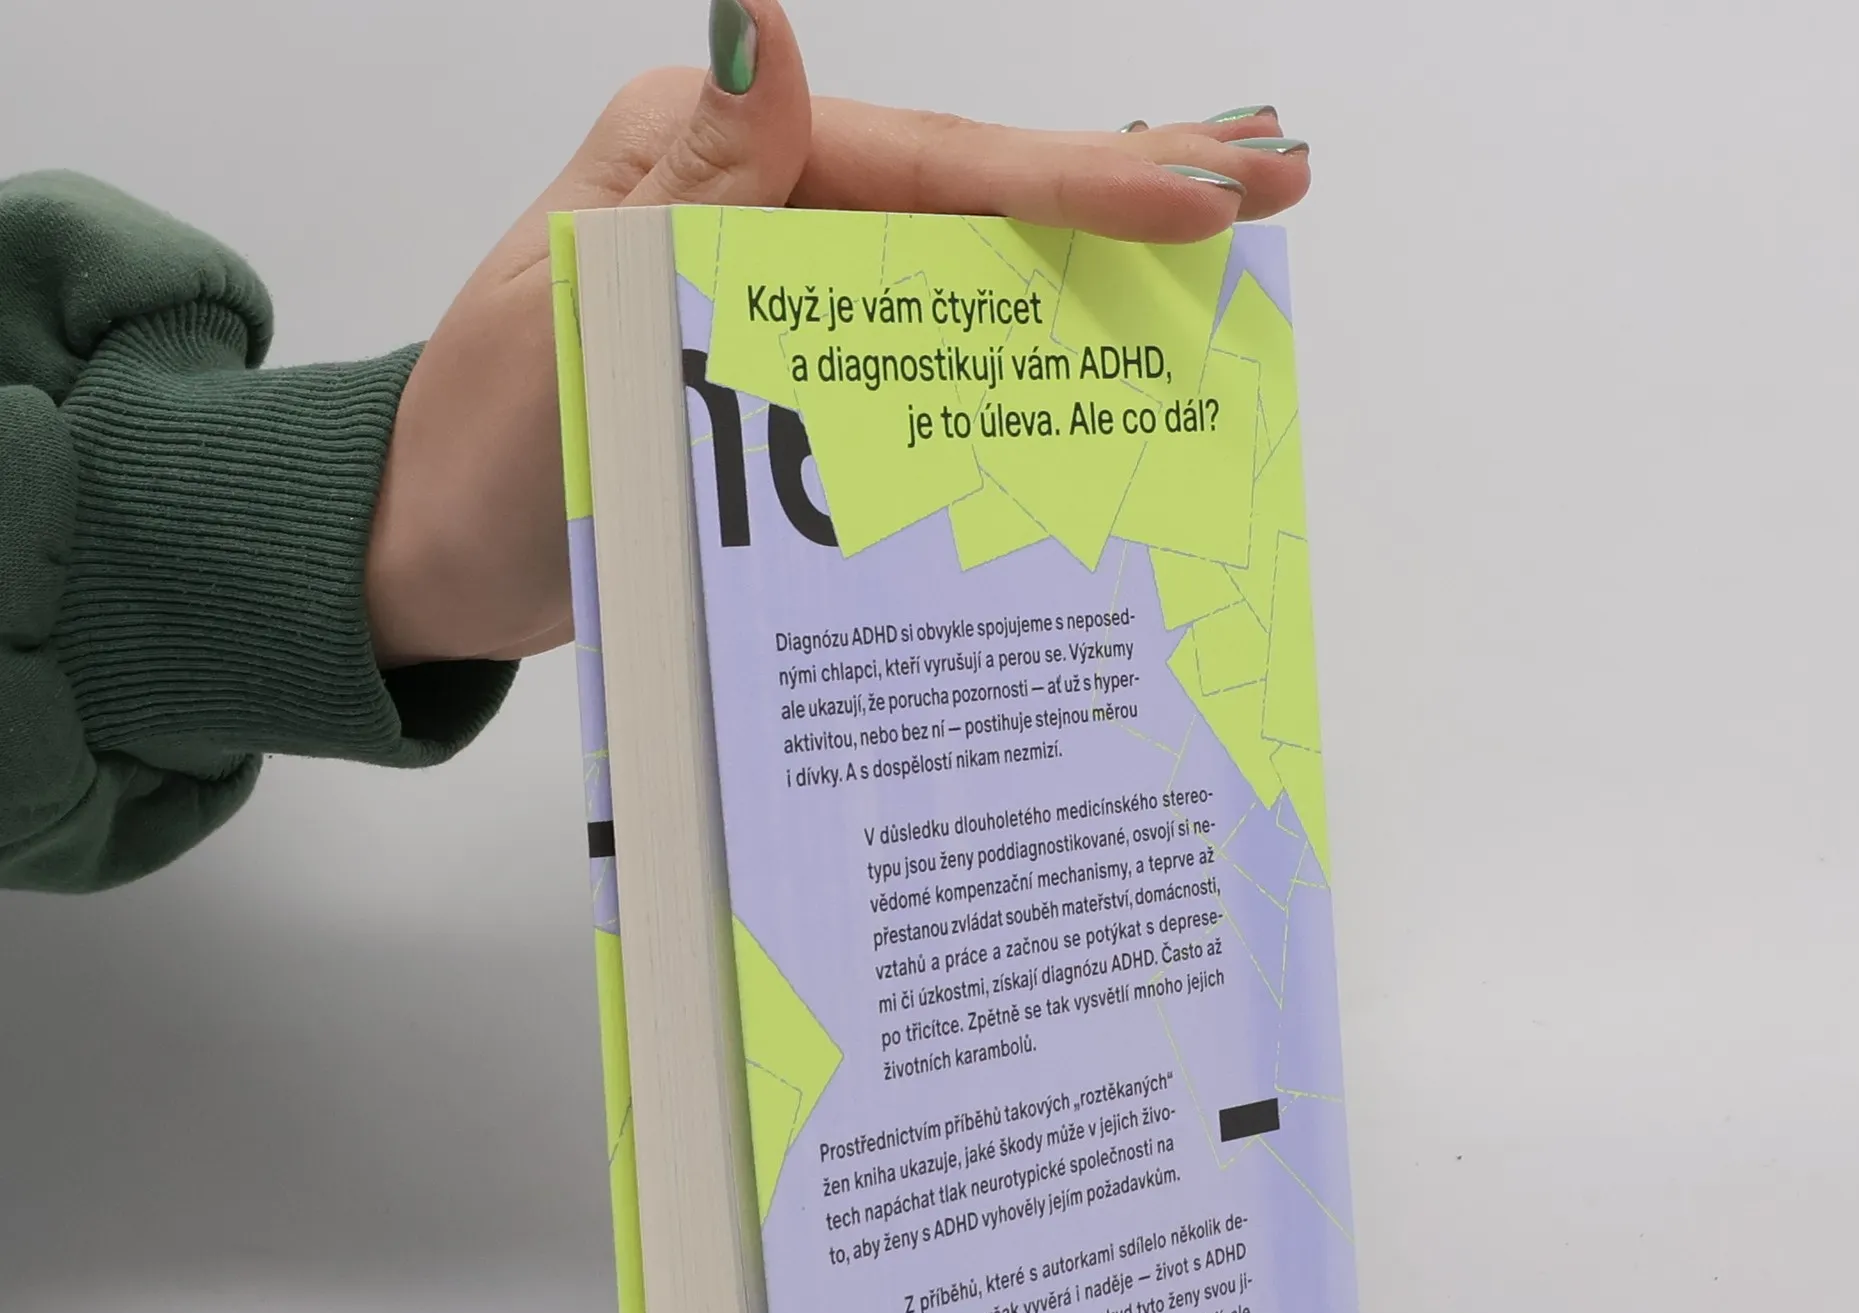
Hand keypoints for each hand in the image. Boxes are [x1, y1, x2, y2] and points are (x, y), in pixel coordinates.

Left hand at [366, 0, 1310, 668]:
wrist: (431, 557)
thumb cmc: (477, 447)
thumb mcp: (572, 306)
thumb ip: (693, 184)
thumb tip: (768, 29)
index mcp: (712, 160)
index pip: (926, 164)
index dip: (1069, 180)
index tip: (1199, 191)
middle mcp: (763, 212)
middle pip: (971, 197)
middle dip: (1124, 188)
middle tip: (1271, 184)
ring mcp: (784, 296)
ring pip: (963, 272)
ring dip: (1091, 265)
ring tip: (1224, 244)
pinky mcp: (793, 378)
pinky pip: (922, 354)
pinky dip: (1012, 353)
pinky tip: (1097, 351)